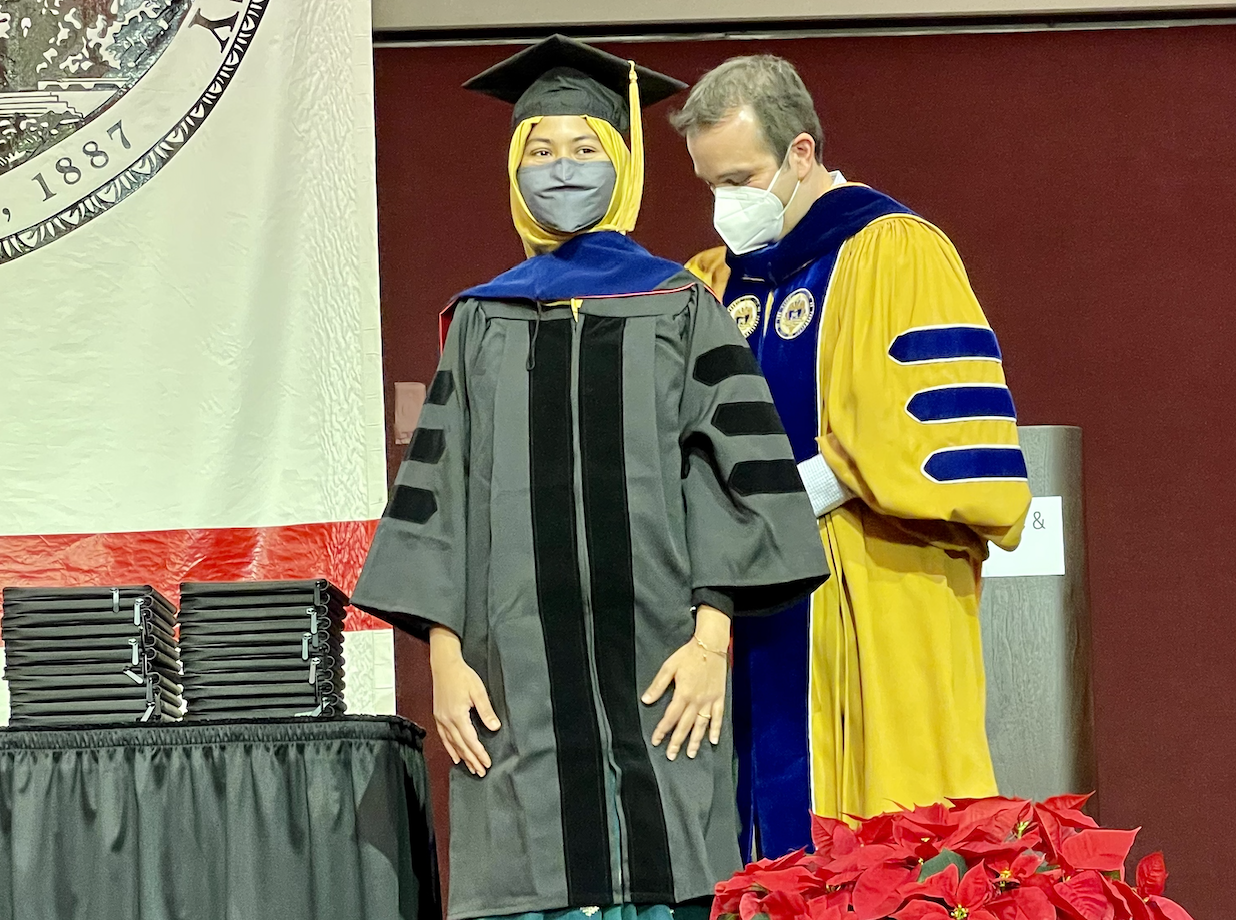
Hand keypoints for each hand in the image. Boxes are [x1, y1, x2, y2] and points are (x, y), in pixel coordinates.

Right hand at [429, 626, 500, 776]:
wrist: (445, 665)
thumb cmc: (462, 676)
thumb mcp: (479, 692)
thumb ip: (486, 711)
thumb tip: (494, 727)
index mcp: (457, 715)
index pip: (470, 740)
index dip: (479, 753)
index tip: (487, 763)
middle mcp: (447, 720)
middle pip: (461, 746)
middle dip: (472, 760)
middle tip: (480, 771)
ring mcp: (441, 719)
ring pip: (452, 744)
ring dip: (462, 757)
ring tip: (470, 768)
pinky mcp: (438, 716)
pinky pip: (444, 737)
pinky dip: (450, 748)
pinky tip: (455, 755)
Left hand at [641, 605, 729, 760]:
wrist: (711, 646)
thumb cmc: (688, 655)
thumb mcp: (669, 667)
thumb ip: (658, 685)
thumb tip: (645, 700)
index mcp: (683, 694)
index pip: (670, 717)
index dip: (662, 730)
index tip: (656, 741)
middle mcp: (696, 701)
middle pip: (685, 726)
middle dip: (677, 742)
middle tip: (671, 756)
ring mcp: (709, 701)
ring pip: (701, 725)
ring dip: (695, 741)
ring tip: (691, 754)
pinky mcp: (719, 698)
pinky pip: (718, 717)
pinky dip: (716, 729)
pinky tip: (713, 741)